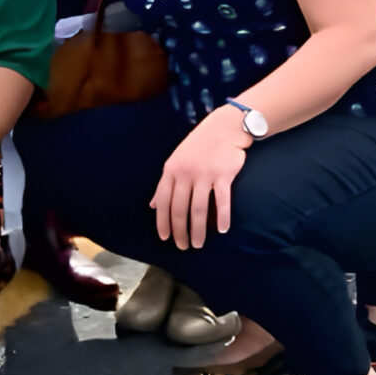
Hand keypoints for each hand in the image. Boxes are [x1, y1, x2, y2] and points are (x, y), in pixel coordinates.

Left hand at [151, 109, 247, 248]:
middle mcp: (185, 174)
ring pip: (198, 209)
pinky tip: (222, 230)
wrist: (223, 128)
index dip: (163, 222)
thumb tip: (152, 205)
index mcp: (171, 171)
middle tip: (183, 246)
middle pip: (180, 209)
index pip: (163, 202)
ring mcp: (205, 175)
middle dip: (180, 231)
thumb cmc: (198, 147)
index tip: (165, 238)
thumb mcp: (175, 161)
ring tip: (198, 244)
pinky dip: (222, 217)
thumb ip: (164, 184)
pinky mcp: (224, 175)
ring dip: (197, 230)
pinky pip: (222, 201)